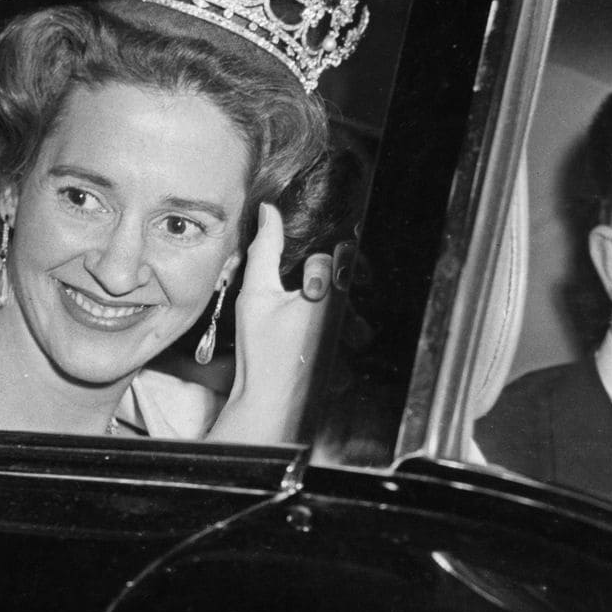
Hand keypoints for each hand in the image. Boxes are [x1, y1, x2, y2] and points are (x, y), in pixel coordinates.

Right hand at [206, 203, 340, 443]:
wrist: (268, 399)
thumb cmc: (260, 349)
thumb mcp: (257, 293)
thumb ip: (265, 249)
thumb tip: (269, 212)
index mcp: (330, 295)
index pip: (336, 256)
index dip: (318, 256)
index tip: (309, 261)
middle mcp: (347, 312)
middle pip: (352, 273)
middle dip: (334, 269)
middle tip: (309, 281)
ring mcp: (349, 332)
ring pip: (354, 297)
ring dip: (336, 294)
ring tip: (308, 302)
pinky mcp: (345, 348)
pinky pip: (351, 323)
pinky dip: (335, 316)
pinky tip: (309, 324)